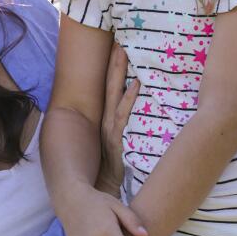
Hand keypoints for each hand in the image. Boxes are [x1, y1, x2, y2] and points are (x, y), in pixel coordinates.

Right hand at [97, 43, 140, 195]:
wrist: (100, 195)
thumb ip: (122, 136)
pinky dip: (128, 99)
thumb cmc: (109, 174)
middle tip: (118, 40)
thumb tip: (136, 123)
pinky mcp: (115, 140)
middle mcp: (105, 122)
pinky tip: (136, 85)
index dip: (113, 70)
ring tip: (123, 52)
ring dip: (119, 73)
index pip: (109, 91)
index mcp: (105, 122)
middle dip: (114, 64)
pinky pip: (122, 115)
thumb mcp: (115, 151)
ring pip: (114, 95)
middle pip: (109, 86)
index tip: (117, 49)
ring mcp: (109, 130)